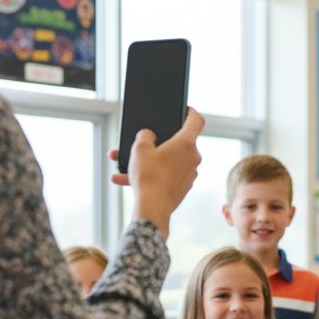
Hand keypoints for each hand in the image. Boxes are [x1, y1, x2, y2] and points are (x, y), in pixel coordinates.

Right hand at [108, 108, 203, 237]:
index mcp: (187, 143)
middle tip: (139, 140)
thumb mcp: (139, 148)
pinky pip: (165, 175)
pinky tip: (124, 179)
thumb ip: (145, 135)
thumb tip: (149, 135)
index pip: (196, 120)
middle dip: (155, 141)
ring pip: (167, 160)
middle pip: (176, 142)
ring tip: (122, 164)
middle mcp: (193, 157)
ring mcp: (189, 173)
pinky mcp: (183, 186)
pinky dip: (150, 174)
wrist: (153, 209)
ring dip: (147, 160)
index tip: (183, 109)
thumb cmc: (148, 177)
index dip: (190, 111)